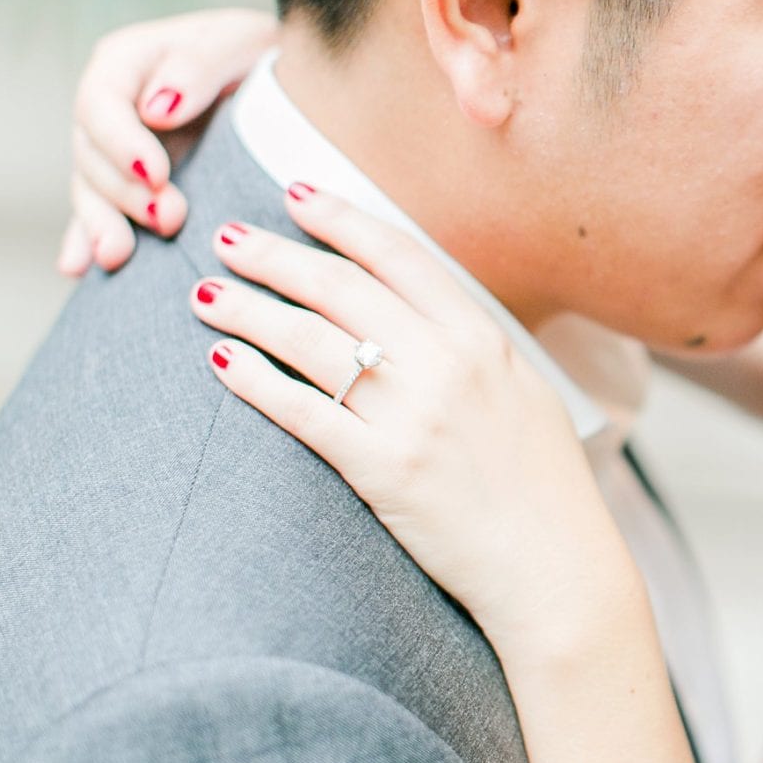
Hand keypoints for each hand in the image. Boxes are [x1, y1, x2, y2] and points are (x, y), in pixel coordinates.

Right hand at [60, 9, 278, 276]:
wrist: (282, 83)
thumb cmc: (260, 54)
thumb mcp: (239, 42)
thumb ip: (197, 66)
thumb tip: (156, 109)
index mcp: (128, 62)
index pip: (101, 102)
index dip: (121, 142)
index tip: (156, 174)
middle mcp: (113, 107)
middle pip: (91, 153)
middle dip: (125, 192)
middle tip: (169, 219)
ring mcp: (117, 150)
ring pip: (91, 189)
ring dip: (104, 223)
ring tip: (118, 257)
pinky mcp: (130, 185)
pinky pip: (99, 214)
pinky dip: (87, 239)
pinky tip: (80, 267)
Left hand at [190, 184, 631, 644]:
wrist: (556, 568)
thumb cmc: (544, 486)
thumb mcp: (525, 393)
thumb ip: (473, 347)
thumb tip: (414, 311)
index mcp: (485, 338)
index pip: (399, 255)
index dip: (341, 219)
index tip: (296, 195)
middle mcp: (448, 365)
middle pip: (342, 287)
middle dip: (274, 255)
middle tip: (224, 236)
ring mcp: (413, 417)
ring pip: (311, 341)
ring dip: (250, 310)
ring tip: (207, 296)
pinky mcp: (383, 470)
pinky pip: (303, 412)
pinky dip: (256, 381)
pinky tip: (223, 361)